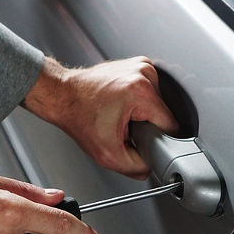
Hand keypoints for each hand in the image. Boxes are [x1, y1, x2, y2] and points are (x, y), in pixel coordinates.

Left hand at [23, 56, 178, 178]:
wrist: (62, 95)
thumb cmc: (78, 117)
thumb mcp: (108, 155)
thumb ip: (137, 167)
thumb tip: (152, 167)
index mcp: (141, 92)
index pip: (171, 125)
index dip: (158, 140)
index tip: (141, 140)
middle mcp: (144, 73)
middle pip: (164, 114)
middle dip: (148, 126)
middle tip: (125, 128)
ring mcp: (142, 66)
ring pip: (158, 104)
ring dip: (143, 114)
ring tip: (121, 115)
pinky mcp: (138, 65)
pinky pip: (150, 92)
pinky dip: (139, 102)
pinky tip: (123, 105)